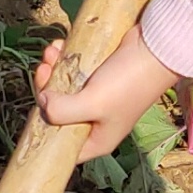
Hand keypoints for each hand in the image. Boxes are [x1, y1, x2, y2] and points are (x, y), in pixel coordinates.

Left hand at [33, 23, 174, 156]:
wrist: (156, 48)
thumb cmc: (128, 83)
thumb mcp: (93, 103)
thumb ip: (63, 110)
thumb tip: (43, 103)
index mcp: (98, 139)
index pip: (62, 147)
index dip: (44, 131)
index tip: (36, 105)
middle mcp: (96, 121)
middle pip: (58, 112)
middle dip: (46, 89)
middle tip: (44, 69)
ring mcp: (96, 96)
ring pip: (62, 87)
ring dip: (52, 68)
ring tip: (52, 52)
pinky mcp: (97, 74)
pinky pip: (71, 69)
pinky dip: (63, 57)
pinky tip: (60, 45)